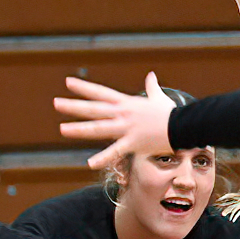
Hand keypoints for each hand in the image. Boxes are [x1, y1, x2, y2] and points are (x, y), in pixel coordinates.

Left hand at [56, 73, 178, 171]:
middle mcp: (123, 114)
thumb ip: (152, 87)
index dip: (84, 88)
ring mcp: (126, 128)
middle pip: (94, 109)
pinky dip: (103, 158)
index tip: (68, 82)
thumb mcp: (159, 98)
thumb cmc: (171, 113)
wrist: (183, 125)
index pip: (101, 93)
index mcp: (126, 103)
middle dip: (74, 106)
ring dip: (79, 129)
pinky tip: (89, 163)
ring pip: (98, 128)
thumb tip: (151, 75)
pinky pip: (115, 151)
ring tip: (62, 129)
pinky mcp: (133, 143)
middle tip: (56, 103)